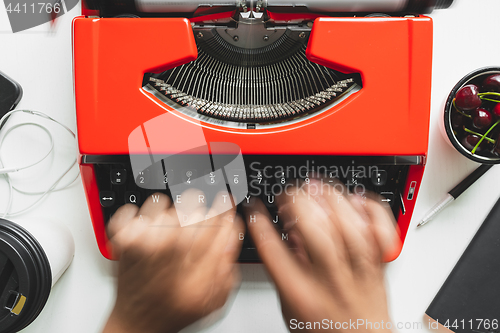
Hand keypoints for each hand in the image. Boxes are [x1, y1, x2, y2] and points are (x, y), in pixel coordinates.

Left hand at [102, 190, 243, 332]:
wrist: (137, 323)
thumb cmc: (174, 311)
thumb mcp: (214, 299)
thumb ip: (228, 264)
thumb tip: (230, 232)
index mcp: (199, 266)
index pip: (220, 221)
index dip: (224, 209)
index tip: (223, 202)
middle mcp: (173, 250)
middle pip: (197, 210)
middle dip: (201, 214)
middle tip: (196, 224)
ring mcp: (147, 242)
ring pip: (171, 207)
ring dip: (174, 215)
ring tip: (170, 234)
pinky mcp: (126, 239)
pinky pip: (143, 208)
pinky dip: (148, 214)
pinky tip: (151, 230)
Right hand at [247, 181, 400, 331]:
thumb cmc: (324, 330)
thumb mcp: (290, 306)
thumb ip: (284, 270)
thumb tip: (286, 234)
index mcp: (302, 295)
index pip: (273, 253)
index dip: (259, 223)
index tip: (255, 208)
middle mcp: (332, 282)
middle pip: (317, 235)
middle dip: (299, 205)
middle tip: (289, 195)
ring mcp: (359, 273)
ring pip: (350, 229)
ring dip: (331, 200)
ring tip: (316, 188)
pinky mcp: (379, 265)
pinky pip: (381, 232)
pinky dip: (371, 211)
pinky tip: (354, 200)